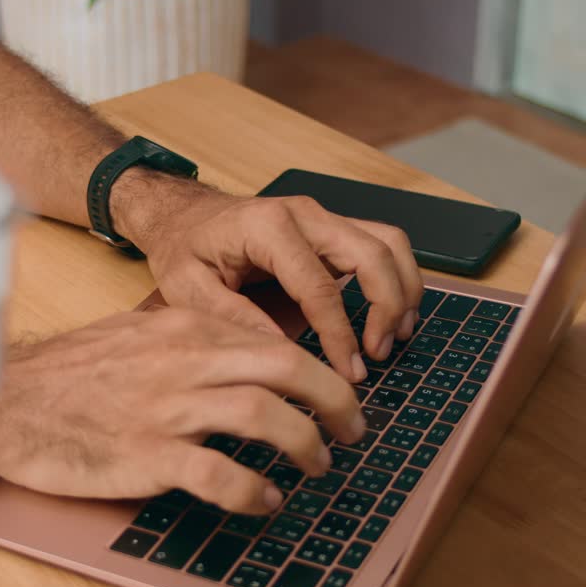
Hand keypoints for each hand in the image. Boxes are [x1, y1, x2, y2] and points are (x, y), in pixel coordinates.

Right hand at [0, 308, 365, 512]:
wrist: (0, 401)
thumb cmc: (67, 376)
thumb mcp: (135, 337)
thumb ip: (190, 344)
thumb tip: (246, 364)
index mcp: (184, 329)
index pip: (274, 341)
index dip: (320, 371)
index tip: (337, 396)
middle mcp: (183, 361)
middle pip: (287, 367)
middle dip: (334, 400)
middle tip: (353, 430)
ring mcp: (165, 407)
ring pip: (264, 414)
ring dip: (305, 443)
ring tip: (318, 466)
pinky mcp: (145, 454)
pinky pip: (218, 473)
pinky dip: (253, 491)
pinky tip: (265, 502)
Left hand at [141, 188, 423, 381]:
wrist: (184, 215)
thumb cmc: (184, 250)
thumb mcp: (188, 290)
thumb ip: (233, 319)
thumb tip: (282, 354)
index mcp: (267, 227)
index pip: (320, 286)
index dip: (339, 334)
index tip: (349, 373)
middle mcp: (303, 214)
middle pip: (371, 253)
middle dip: (386, 307)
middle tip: (378, 354)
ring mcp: (322, 216)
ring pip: (389, 241)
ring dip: (402, 288)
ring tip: (396, 336)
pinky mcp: (331, 227)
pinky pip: (381, 243)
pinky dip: (396, 276)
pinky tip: (393, 314)